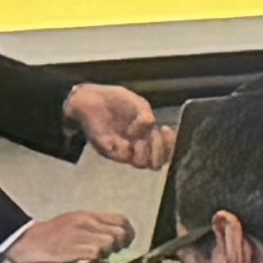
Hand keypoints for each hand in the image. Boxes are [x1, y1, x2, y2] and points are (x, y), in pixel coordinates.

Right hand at [6, 208, 136, 262]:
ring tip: (95, 257)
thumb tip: (115, 238)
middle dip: (120, 246)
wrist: (26, 242)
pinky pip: (96, 254)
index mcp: (87, 215)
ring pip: (109, 244)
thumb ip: (95, 227)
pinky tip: (87, 262)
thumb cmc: (50, 236)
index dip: (128, 233)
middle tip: (111, 253)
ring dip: (106, 254)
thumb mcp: (74, 223)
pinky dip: (95, 260)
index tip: (125, 243)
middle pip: (120, 233)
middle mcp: (86, 223)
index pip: (121, 220)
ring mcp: (80, 235)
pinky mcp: (73, 249)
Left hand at [63, 82, 178, 170]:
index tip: (166, 128)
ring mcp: (123, 150)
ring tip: (137, 135)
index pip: (166, 152)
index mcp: (147, 136)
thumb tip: (149, 129)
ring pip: (141, 164)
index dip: (171, 145)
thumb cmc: (115, 101)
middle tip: (154, 134)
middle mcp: (137, 147)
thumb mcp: (139, 105)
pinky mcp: (108, 149)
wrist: (92, 97)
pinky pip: (122, 156)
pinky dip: (126, 146)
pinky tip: (124, 133)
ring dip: (145, 150)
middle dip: (160, 150)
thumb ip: (148, 118)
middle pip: (156, 164)